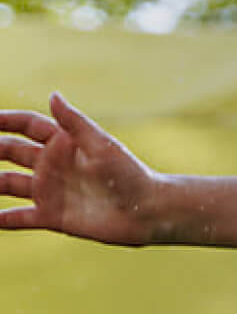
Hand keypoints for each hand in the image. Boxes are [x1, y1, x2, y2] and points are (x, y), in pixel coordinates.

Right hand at [0, 94, 160, 244]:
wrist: (146, 210)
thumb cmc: (129, 173)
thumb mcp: (101, 145)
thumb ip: (75, 123)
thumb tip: (52, 95)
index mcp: (65, 143)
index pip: (28, 126)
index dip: (5, 120)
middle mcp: (53, 165)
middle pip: (10, 153)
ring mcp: (50, 190)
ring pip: (7, 184)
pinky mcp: (52, 216)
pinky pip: (18, 218)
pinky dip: (0, 219)